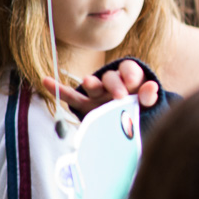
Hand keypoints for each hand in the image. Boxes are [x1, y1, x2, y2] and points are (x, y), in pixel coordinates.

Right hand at [43, 58, 159, 115]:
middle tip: (120, 96)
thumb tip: (152, 86)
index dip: (130, 74)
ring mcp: (98, 93)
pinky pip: (71, 97)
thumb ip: (149, 96)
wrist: (131, 129)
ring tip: (89, 82)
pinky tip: (46, 81)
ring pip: (92, 86)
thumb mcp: (149, 104)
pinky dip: (58, 89)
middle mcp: (113, 83)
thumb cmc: (142, 112)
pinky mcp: (86, 105)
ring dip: (91, 84)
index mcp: (131, 79)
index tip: (132, 83)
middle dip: (114, 84)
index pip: (129, 69)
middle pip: (111, 77)